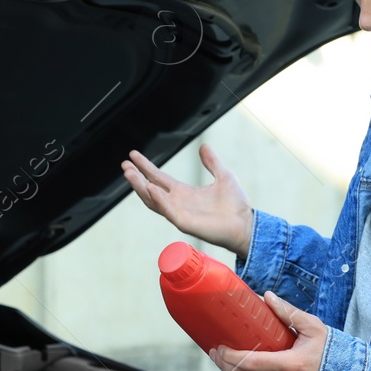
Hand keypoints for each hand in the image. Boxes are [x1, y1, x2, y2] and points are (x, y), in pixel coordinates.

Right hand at [121, 143, 253, 257]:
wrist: (245, 224)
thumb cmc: (235, 205)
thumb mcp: (224, 176)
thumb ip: (212, 162)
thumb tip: (204, 146)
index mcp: (183, 193)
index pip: (158, 177)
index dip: (146, 166)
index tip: (133, 155)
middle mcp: (177, 203)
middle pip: (150, 188)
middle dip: (136, 177)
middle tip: (125, 164)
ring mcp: (179, 213)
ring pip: (153, 200)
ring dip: (140, 187)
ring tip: (129, 174)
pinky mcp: (184, 223)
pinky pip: (167, 211)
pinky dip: (158, 199)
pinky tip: (150, 188)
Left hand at [208, 292, 327, 370]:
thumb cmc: (332, 352)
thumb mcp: (313, 328)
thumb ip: (288, 312)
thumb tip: (265, 295)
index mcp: (293, 366)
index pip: (251, 363)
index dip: (230, 356)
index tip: (220, 347)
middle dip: (226, 366)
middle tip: (216, 354)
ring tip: (226, 364)